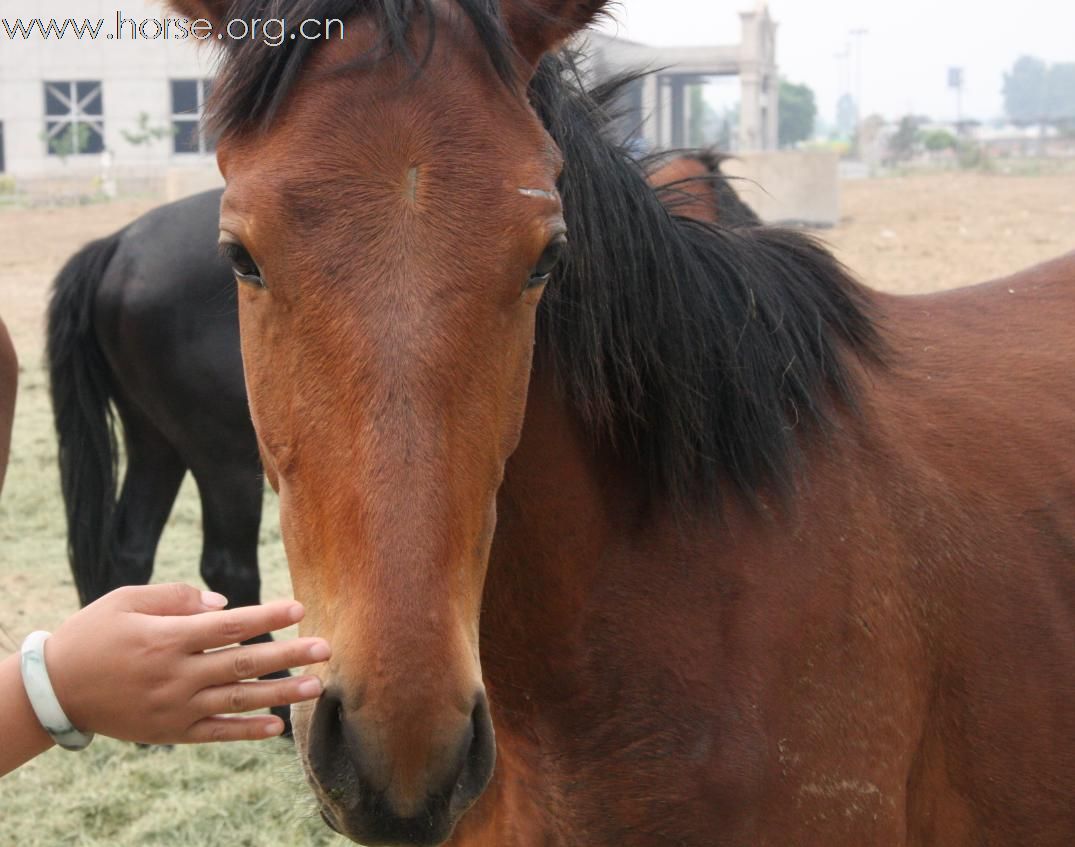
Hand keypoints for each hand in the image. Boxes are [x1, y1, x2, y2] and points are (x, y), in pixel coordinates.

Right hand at [42, 583, 329, 744]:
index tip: (299, 608)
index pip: (230, 625)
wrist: (55, 690)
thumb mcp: (127, 601)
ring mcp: (175, 707)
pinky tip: (277, 727)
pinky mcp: (170, 732)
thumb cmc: (93, 634)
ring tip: (316, 686)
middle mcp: (176, 674)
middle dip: (288, 655)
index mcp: (167, 637)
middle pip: (243, 663)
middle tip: (325, 648)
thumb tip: (224, 602)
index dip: (267, 616)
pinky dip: (246, 732)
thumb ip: (177, 597)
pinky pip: (215, 733)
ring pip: (237, 700)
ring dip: (280, 693)